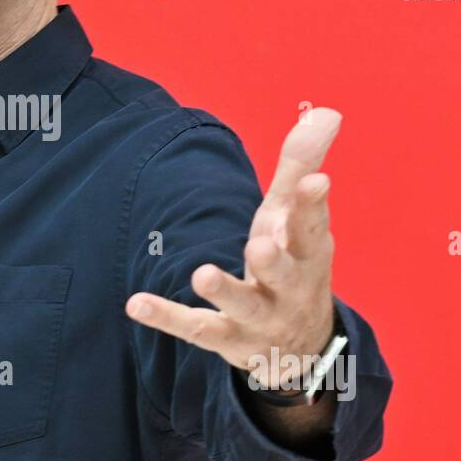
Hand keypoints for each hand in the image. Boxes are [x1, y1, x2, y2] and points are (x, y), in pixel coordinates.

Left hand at [125, 108, 340, 387]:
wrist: (300, 349)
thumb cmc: (294, 264)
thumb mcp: (295, 218)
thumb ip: (300, 165)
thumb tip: (325, 111)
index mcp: (308, 253)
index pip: (312, 228)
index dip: (314, 206)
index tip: (317, 181)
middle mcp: (288, 288)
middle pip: (282, 273)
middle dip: (272, 261)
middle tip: (258, 246)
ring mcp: (258, 317)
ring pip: (241, 306)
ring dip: (224, 291)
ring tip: (202, 274)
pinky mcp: (225, 337)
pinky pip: (195, 329)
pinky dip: (166, 317)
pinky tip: (135, 303)